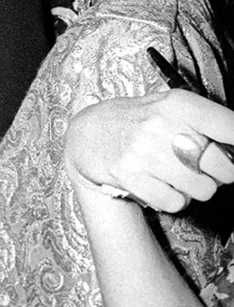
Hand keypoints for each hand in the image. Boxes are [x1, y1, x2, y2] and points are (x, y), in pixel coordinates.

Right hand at [66, 90, 233, 211]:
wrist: (87, 133)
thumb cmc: (139, 121)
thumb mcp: (172, 107)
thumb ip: (210, 123)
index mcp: (179, 104)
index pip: (231, 127)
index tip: (232, 153)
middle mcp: (161, 125)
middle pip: (224, 167)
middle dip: (221, 173)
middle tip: (206, 167)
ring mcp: (143, 152)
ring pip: (203, 189)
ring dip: (197, 188)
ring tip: (180, 176)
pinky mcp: (128, 175)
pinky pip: (175, 202)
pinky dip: (174, 199)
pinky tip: (162, 185)